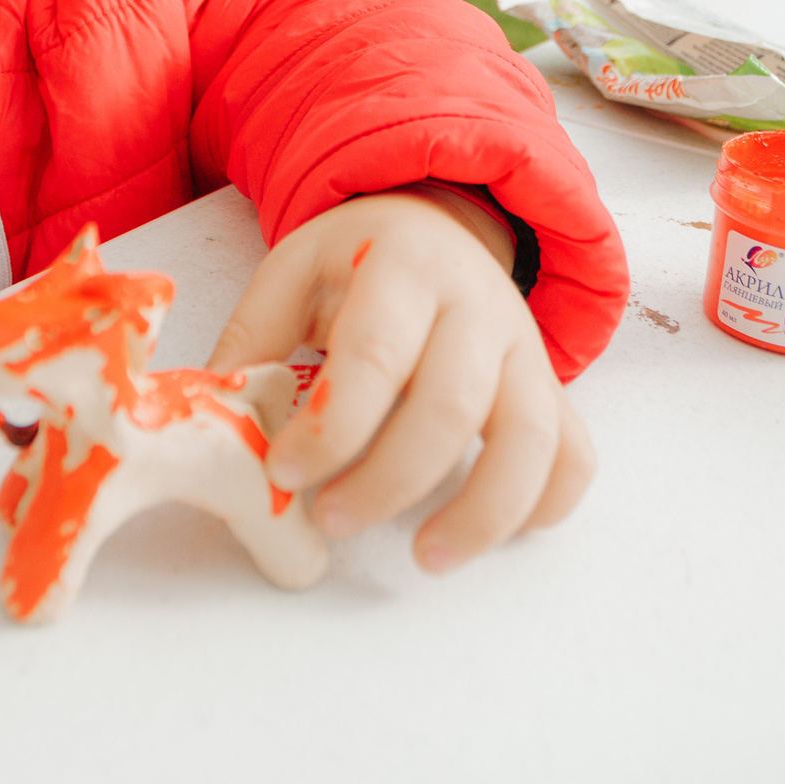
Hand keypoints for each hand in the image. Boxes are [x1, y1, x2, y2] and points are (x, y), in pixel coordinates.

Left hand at [208, 188, 596, 572]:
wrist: (434, 225)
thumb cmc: (354, 263)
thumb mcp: (291, 274)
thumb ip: (252, 340)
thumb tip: (211, 420)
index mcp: (402, 266)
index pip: (373, 355)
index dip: (330, 427)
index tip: (286, 472)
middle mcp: (476, 303)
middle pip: (452, 405)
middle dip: (390, 479)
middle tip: (333, 518)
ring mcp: (523, 347)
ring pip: (531, 438)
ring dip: (482, 511)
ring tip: (427, 557)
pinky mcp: (549, 385)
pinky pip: (573, 454)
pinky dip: (546, 503)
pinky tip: (491, 531)